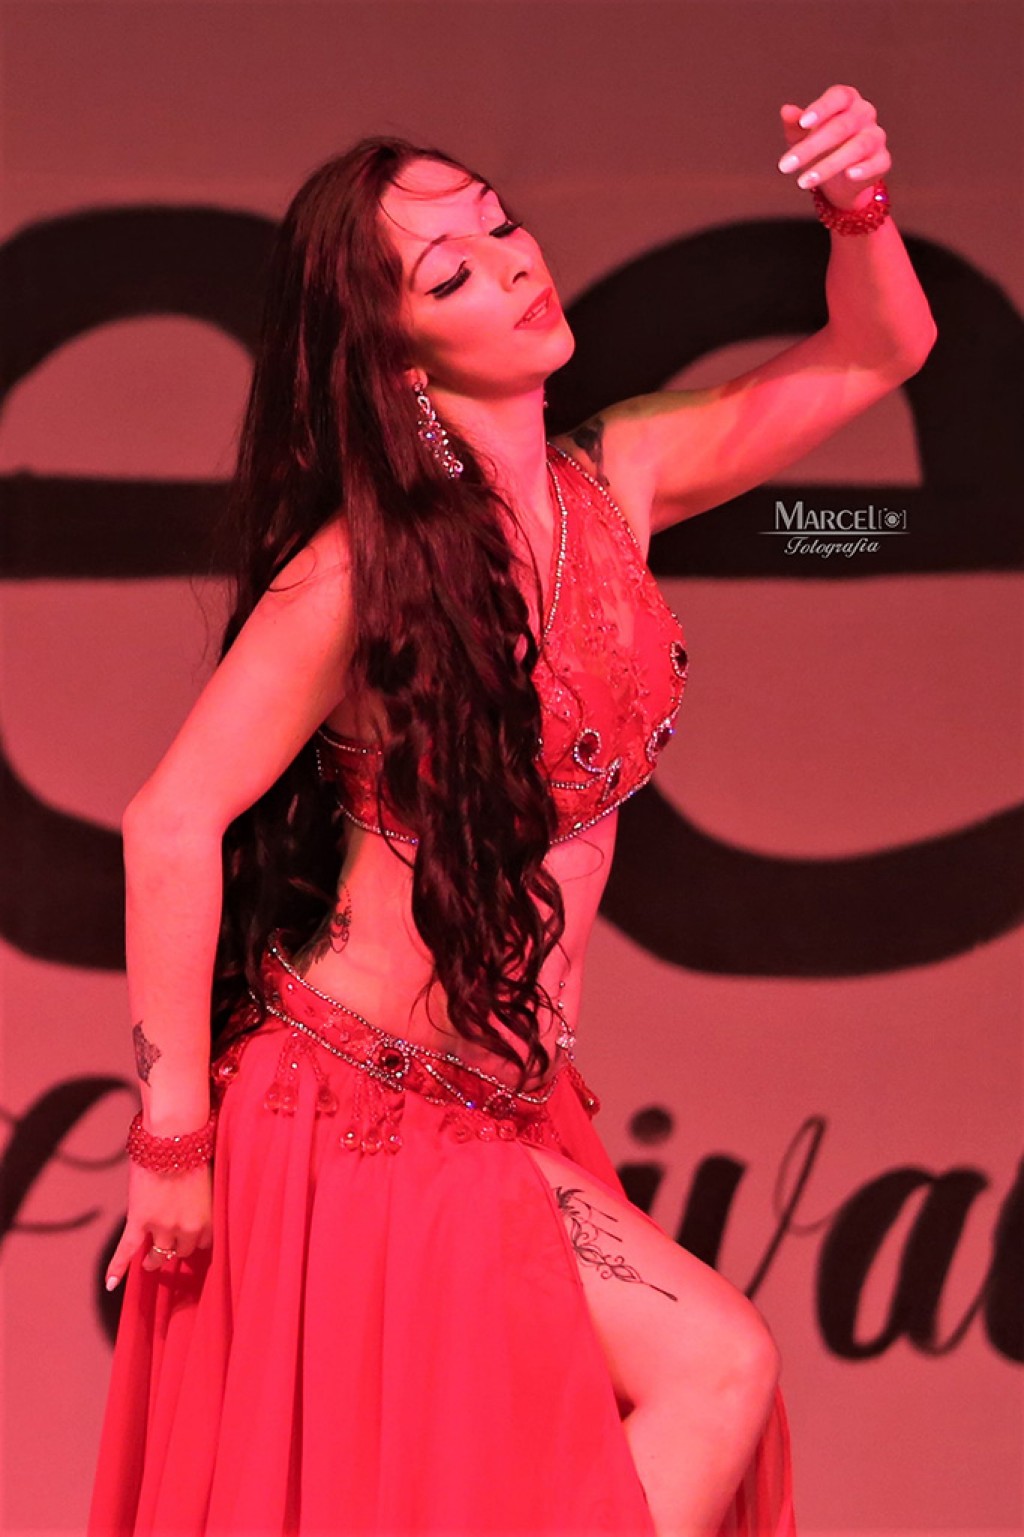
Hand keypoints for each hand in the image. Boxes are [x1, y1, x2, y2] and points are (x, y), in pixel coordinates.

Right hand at [105, 1156, 213, 1289]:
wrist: (173, 1139)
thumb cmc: (193, 1153)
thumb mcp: (206, 1182)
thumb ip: (200, 1201)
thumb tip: (194, 1206)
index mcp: (207, 1219)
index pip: (204, 1243)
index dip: (196, 1240)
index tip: (192, 1240)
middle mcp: (186, 1229)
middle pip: (181, 1250)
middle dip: (177, 1248)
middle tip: (171, 1248)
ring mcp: (162, 1227)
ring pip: (158, 1254)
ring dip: (154, 1259)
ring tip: (150, 1262)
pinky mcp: (139, 1221)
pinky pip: (127, 1249)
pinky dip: (117, 1267)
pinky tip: (110, 1283)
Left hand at [777, 84, 892, 211]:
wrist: (840, 179)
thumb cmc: (820, 147)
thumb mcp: (802, 136)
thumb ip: (794, 124)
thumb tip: (786, 111)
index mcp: (846, 100)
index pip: (838, 97)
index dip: (822, 108)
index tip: (803, 123)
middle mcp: (865, 114)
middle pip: (842, 126)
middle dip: (812, 147)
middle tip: (785, 166)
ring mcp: (876, 136)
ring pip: (857, 147)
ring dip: (829, 165)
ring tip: (803, 181)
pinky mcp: (882, 160)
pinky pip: (877, 162)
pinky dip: (864, 169)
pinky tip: (849, 175)